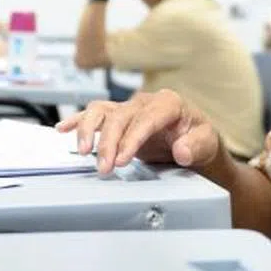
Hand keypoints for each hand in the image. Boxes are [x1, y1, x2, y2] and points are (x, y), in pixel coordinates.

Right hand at [57, 90, 220, 174]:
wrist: (193, 140)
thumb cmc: (199, 139)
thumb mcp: (207, 143)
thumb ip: (196, 146)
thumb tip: (182, 150)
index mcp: (168, 103)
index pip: (145, 118)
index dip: (131, 138)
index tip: (122, 159)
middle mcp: (144, 102)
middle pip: (119, 117)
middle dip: (108, 143)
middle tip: (105, 168)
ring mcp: (128, 108)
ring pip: (101, 111)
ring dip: (89, 130)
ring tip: (84, 152)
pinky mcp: (117, 118)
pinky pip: (94, 114)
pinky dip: (77, 121)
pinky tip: (63, 129)